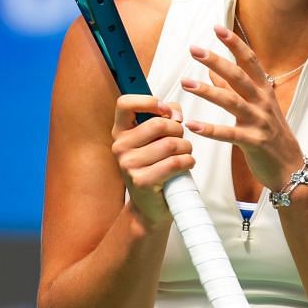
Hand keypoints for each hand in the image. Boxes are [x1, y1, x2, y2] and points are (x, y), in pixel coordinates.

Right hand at [110, 94, 192, 227]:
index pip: (125, 103)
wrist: (149, 205)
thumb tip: (175, 112)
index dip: (149, 101)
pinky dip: (188, 162)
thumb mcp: (156, 138)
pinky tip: (186, 165)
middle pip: (158, 124)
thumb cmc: (156, 166)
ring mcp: (129, 165)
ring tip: (184, 154)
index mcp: (121, 131)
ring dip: (186, 148)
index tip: (165, 111)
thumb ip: (166, 115)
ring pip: (170, 144)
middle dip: (178, 130)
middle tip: (180, 140)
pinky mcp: (142, 181)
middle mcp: (120, 146)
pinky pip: (174, 163)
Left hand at [178, 25, 304, 190]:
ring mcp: (260, 122)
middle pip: (239, 76)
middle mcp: (263, 102)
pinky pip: (229, 134)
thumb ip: (234, 89)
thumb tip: (213, 71)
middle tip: (195, 49)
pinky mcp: (254, 142)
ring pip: (232, 102)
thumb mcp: (257, 107)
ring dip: (207, 91)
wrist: (291, 167)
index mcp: (264, 91)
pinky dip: (210, 129)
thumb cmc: (271, 135)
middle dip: (217, 61)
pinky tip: (192, 125)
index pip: (249, 61)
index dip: (234, 43)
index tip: (217, 28)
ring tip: (185, 82)